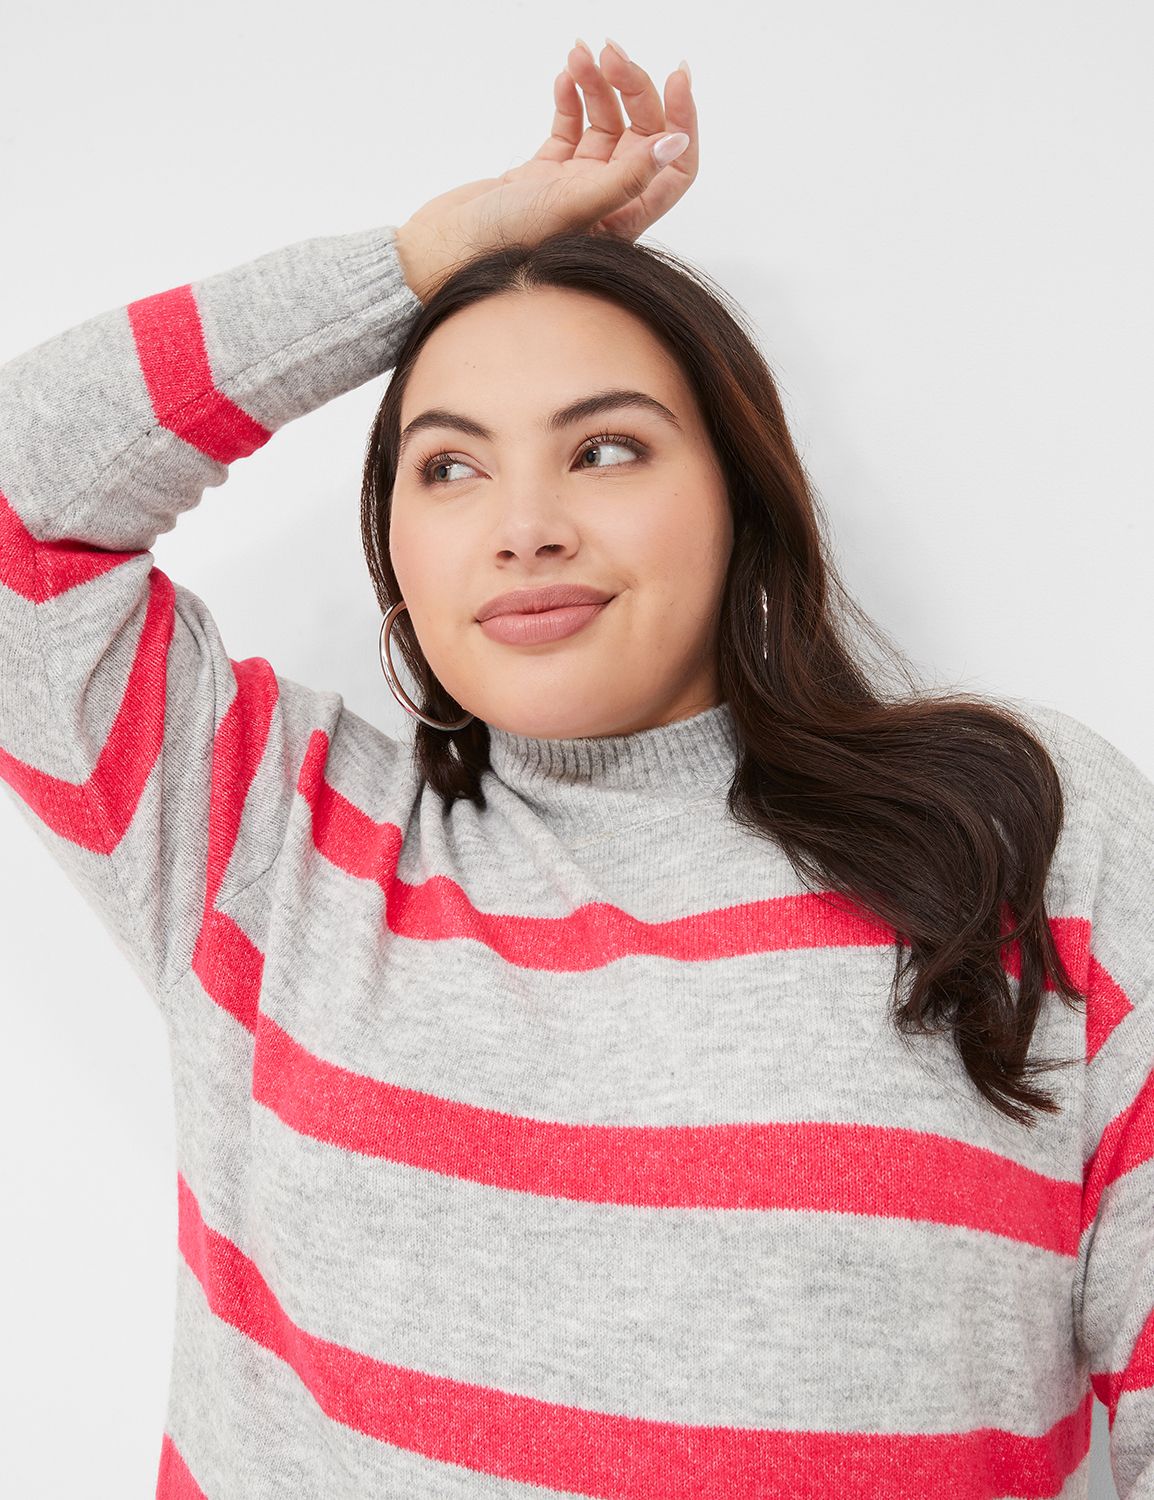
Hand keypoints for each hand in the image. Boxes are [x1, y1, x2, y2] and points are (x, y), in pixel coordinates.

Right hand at [394, 39, 697, 304]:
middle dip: (630, 88)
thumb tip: (678, 142)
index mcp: (623, 221)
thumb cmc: (505, 246)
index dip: (682, 121)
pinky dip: (571, 100)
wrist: (442, 252)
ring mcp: (571, 188)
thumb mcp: (574, 207)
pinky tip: (565, 76)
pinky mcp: (540, 177)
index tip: (676, 75)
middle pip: (639, 135)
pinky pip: (569, 129)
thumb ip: (628, 177)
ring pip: (603, 125)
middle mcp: (603, 205)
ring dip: (598, 85)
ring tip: (580, 54)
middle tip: (609, 52)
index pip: (674, 168)